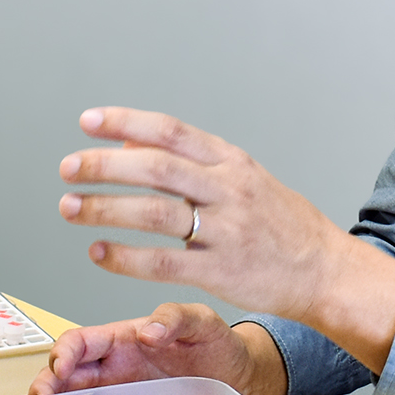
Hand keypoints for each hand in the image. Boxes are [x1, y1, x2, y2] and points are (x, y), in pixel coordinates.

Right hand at [29, 302, 286, 394]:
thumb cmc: (218, 343)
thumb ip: (176, 317)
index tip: (62, 367)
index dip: (65, 352)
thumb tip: (148, 330)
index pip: (82, 340)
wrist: (240, 378)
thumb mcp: (202, 321)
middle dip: (47, 384)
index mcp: (124, 337)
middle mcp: (114, 366)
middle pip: (66, 374)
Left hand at [57, 107, 394, 374]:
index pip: (170, 131)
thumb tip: (130, 145)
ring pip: (153, 213)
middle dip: (104, 166)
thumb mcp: (245, 179)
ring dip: (104, 209)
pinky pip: (162, 263)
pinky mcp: (221, 272)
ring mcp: (226, 231)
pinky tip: (98, 251)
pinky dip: (125, 257)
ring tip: (70, 208)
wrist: (326, 270)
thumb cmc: (282, 224)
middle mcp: (228, 190)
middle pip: (155, 167)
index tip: (87, 122)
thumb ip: (192, 163)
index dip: (124, 122)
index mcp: (232, 162)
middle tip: (69, 168)